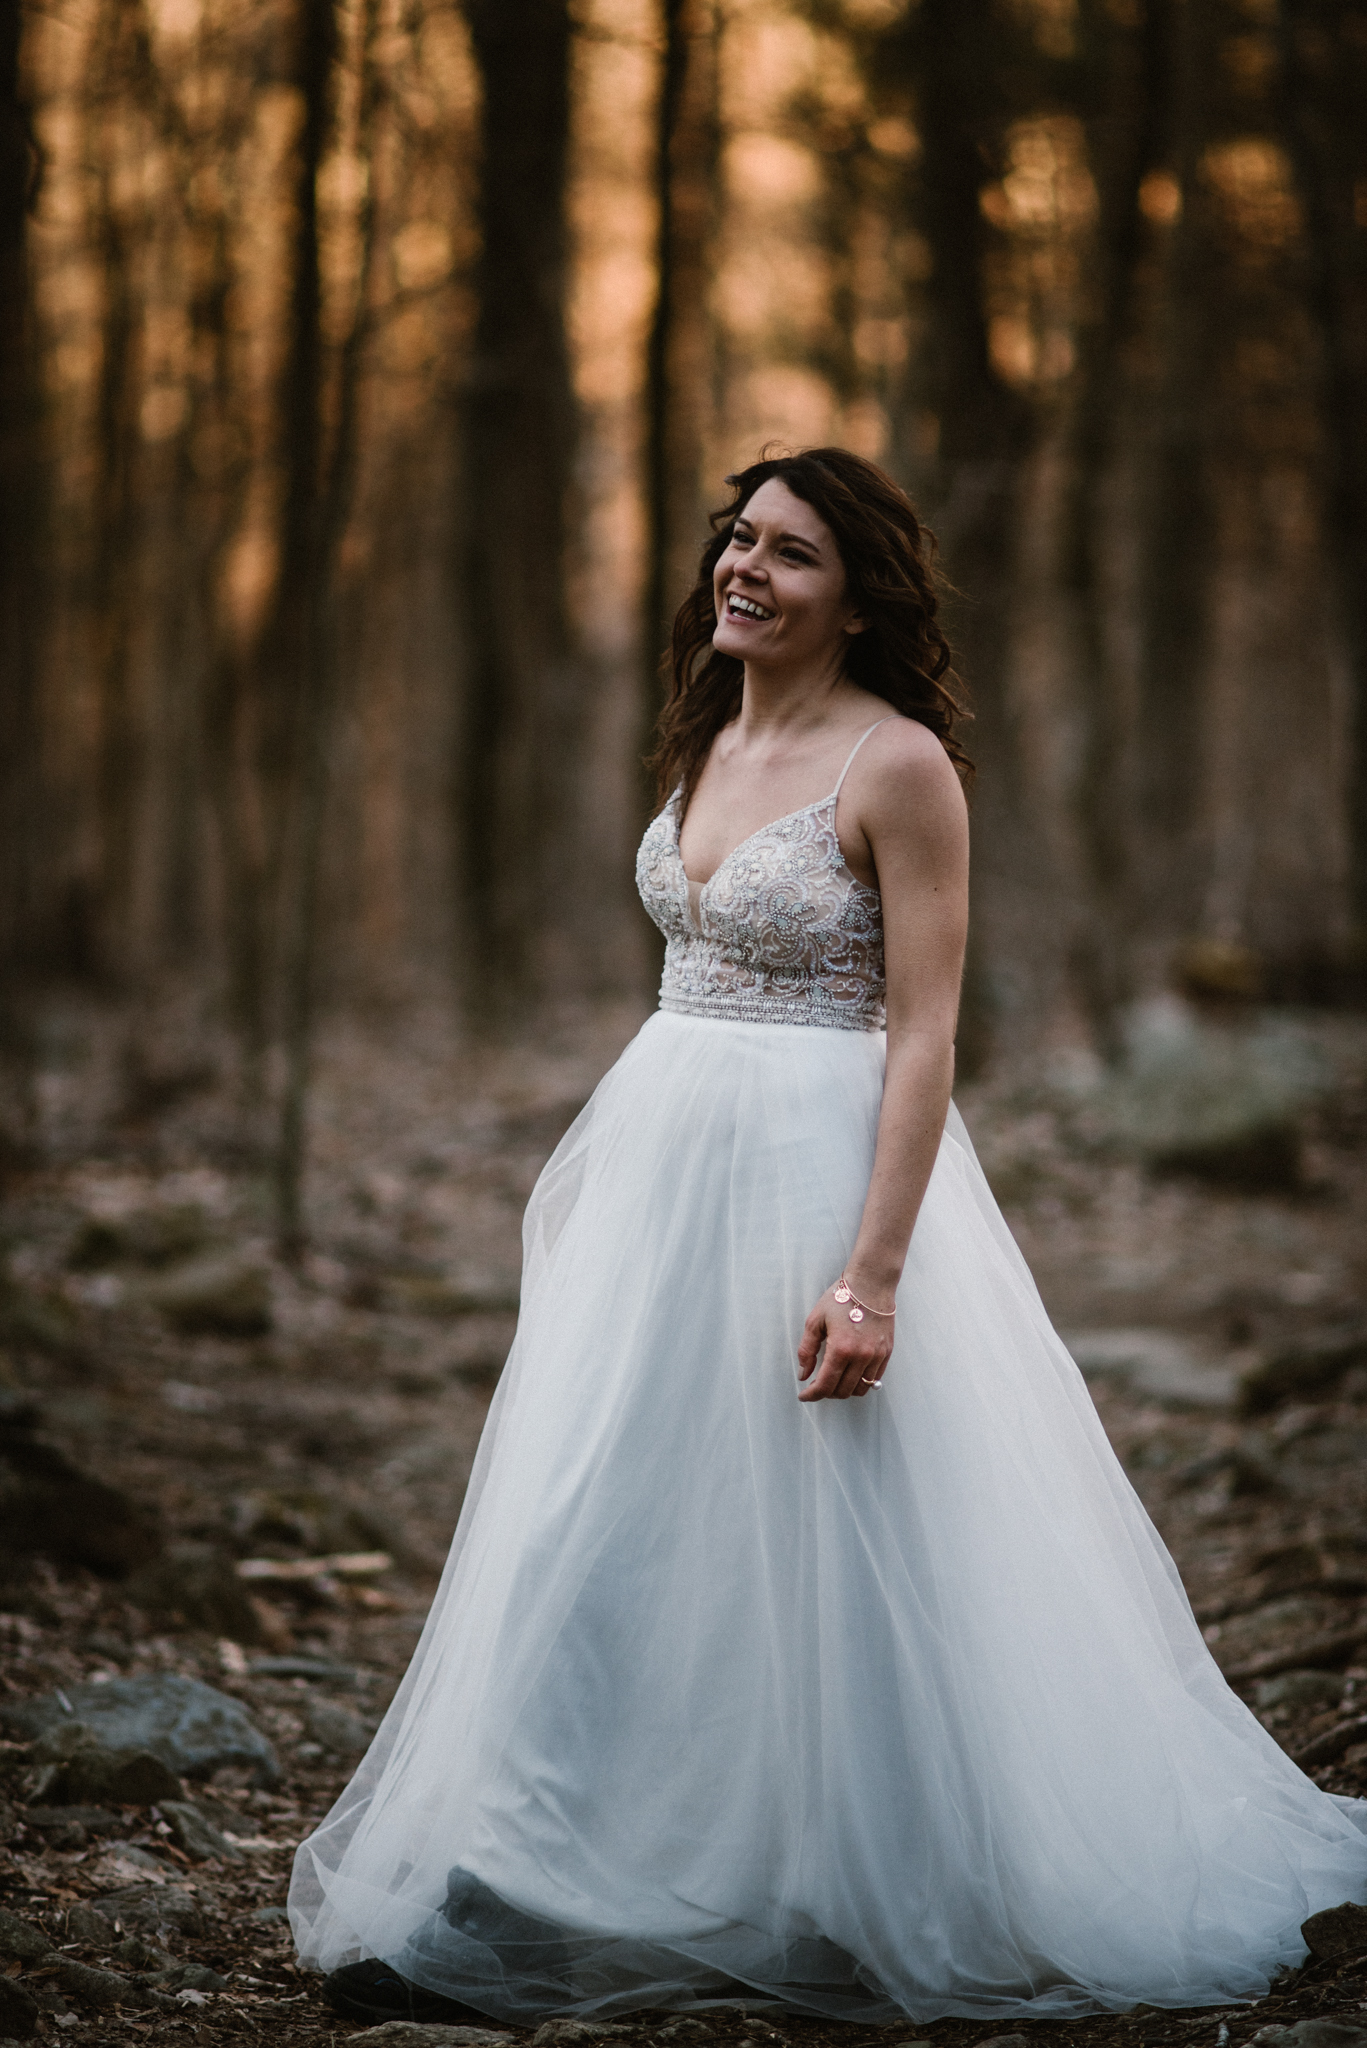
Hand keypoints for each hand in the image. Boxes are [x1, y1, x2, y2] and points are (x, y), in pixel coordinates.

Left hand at [796, 1281, 894, 1401]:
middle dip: (826, 1393)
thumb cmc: (841, 1298)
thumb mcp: (815, 1321)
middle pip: (843, 1391)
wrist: (870, 1284)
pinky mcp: (886, 1353)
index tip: (804, 1395)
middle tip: (817, 1385)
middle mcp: (861, 1357)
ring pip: (860, 1389)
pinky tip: (850, 1375)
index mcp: (841, 1349)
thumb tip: (804, 1374)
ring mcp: (876, 1356)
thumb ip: (807, 1350)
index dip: (812, 1395)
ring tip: (834, 1381)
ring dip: (844, 1391)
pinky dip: (860, 1383)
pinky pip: (874, 1379)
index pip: (825, 1385)